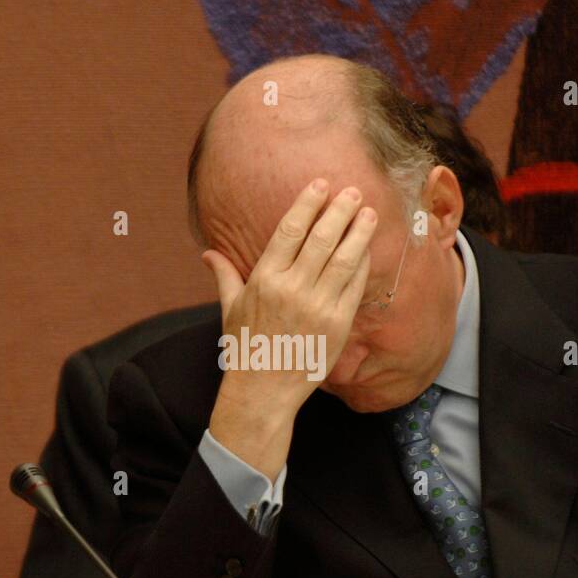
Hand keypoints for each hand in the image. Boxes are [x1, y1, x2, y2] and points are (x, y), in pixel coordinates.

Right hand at [203, 179, 376, 478]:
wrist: (263, 393)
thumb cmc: (246, 348)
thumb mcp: (230, 309)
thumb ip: (224, 276)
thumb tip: (208, 253)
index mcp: (264, 279)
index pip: (290, 230)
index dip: (308, 203)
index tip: (320, 184)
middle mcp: (292, 289)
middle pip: (321, 238)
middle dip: (339, 211)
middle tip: (353, 191)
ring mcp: (317, 307)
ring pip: (343, 259)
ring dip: (358, 233)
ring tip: (369, 213)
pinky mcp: (337, 325)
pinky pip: (354, 287)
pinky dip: (362, 265)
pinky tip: (367, 249)